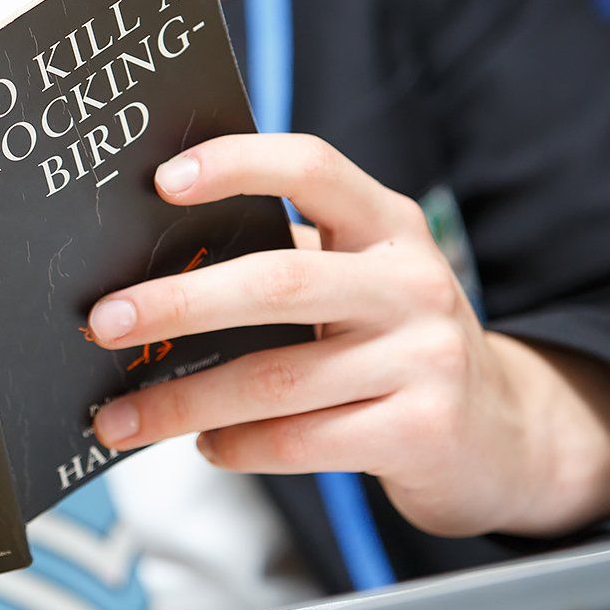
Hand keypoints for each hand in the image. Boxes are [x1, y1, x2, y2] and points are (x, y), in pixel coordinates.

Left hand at [87, 134, 609, 539]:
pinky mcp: (421, 431)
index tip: (161, 181)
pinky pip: (300, 440)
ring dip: (182, 401)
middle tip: (103, 324)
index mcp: (388, 226)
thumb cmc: (394, 345)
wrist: (507, 435)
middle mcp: (412, 282)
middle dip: (177, 303)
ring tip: (120, 418)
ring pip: (274, 379)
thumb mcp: (360, 283)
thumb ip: (283, 263)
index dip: (237, 163)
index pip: (312, 166)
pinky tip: (207, 445)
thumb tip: (149, 276)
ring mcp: (424, 358)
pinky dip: (238, 445)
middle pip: (277, 281)